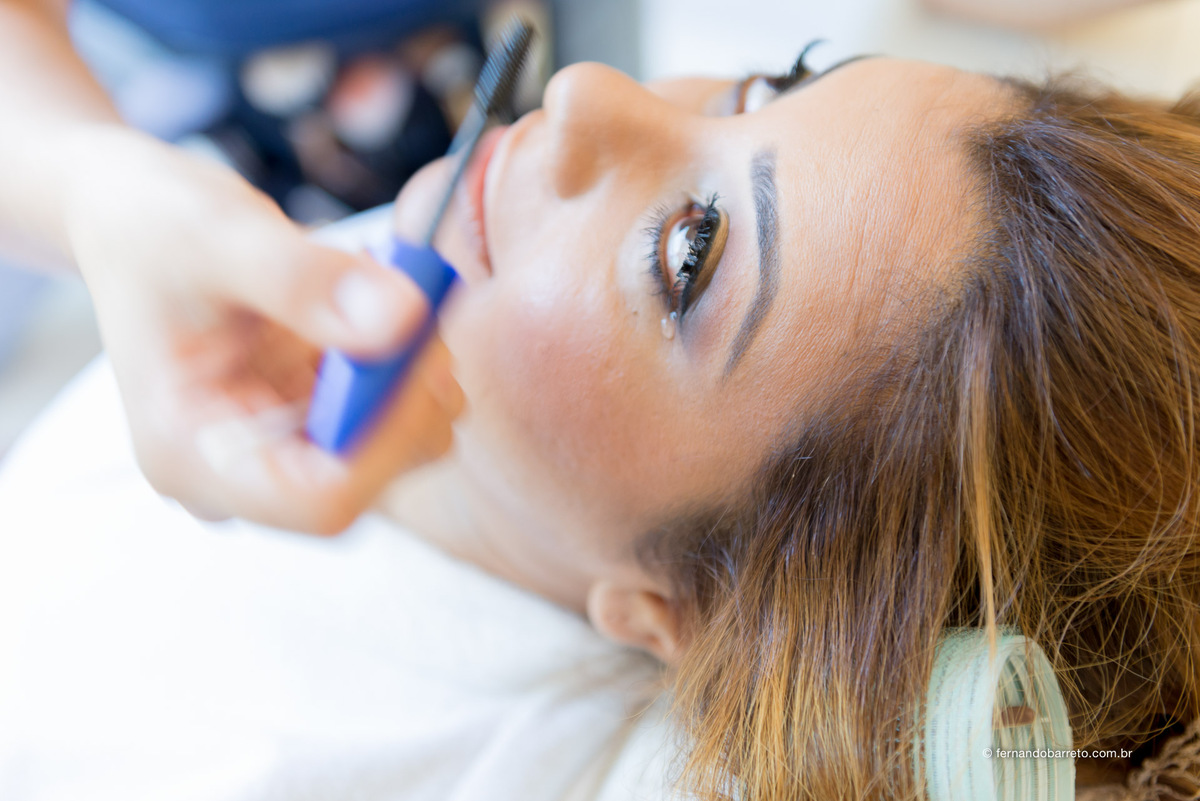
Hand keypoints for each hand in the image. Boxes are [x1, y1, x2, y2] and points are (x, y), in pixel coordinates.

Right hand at [61, 126, 462, 533]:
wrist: (138, 223)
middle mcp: (236, 477)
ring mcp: (277, 457)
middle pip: (368, 480)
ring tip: (389, 294)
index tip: (420, 354)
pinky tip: (378, 308)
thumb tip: (401, 320)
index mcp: (191, 457)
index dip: (389, 438)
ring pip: (396, 451)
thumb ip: (304, 280)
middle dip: (408, 397)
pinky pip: (393, 418)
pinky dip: (406, 365)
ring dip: (415, 376)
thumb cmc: (154, 228)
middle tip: (419, 305)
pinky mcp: (311, 429)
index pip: (320, 501)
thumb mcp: (218, 236)